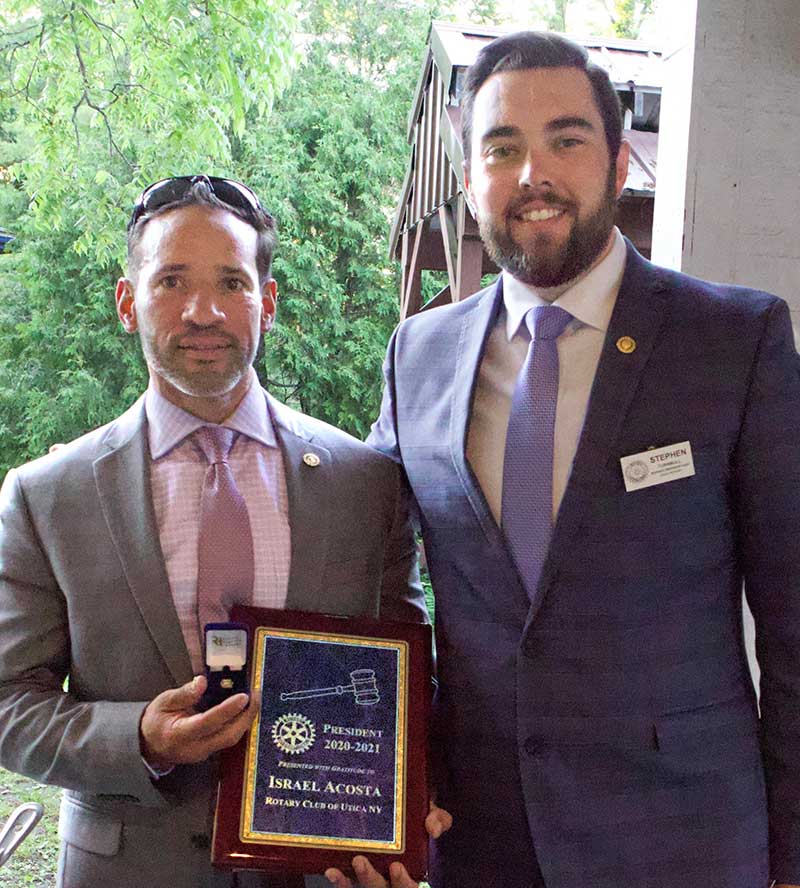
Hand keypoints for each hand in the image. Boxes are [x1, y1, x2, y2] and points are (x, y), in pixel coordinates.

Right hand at [140, 675, 256, 770]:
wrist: (148, 745)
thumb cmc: (155, 721)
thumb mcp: (163, 702)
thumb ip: (184, 694)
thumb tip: (202, 681)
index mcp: (180, 734)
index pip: (208, 722)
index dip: (228, 709)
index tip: (244, 696)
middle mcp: (195, 747)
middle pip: (228, 735)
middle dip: (246, 716)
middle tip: (256, 695)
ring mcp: (203, 753)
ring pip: (231, 739)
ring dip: (245, 720)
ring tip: (254, 700)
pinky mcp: (209, 751)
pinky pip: (228, 738)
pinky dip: (238, 723)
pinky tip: (244, 710)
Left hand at [324, 803, 451, 887]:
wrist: (403, 810)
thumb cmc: (419, 820)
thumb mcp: (432, 818)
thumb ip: (439, 820)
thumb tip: (432, 827)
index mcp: (413, 872)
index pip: (410, 887)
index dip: (403, 883)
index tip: (396, 867)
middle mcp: (392, 881)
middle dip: (370, 878)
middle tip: (359, 861)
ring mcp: (374, 880)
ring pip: (365, 887)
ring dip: (353, 878)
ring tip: (347, 860)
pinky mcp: (358, 875)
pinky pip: (349, 884)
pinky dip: (341, 880)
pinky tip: (331, 870)